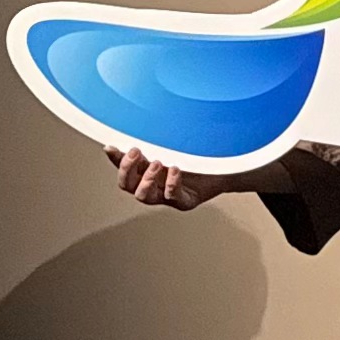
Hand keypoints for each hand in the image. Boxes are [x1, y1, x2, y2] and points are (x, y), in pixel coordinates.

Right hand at [110, 145, 224, 210]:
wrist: (227, 169)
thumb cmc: (197, 159)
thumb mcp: (171, 149)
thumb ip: (151, 147)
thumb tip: (128, 137)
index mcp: (146, 173)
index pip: (124, 169)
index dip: (116, 161)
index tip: (112, 148)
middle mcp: (154, 186)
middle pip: (128, 185)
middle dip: (127, 169)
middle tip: (136, 153)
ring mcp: (168, 196)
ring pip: (144, 196)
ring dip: (146, 179)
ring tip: (157, 163)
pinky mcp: (185, 202)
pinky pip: (173, 196)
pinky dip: (172, 183)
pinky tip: (175, 170)